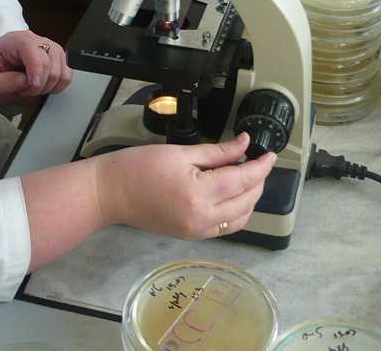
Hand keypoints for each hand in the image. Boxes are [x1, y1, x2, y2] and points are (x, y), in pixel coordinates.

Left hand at [0, 30, 71, 104]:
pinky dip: (57, 86)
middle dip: (39, 84)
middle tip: (24, 91)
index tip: (33, 86)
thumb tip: (25, 81)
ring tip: (32, 89)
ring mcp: (50, 48)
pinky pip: (67, 75)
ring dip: (48, 86)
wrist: (1, 72)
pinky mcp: (59, 59)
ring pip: (61, 71)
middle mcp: (36, 41)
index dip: (36, 70)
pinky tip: (44, 87)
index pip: (32, 49)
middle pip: (50, 63)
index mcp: (16, 40)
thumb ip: (5, 82)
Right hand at [93, 133, 275, 239]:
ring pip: (240, 219)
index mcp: (199, 194)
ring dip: (249, 198)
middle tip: (254, 160)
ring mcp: (197, 231)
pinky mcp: (191, 236)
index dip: (261, 166)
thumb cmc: (138, 167)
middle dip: (257, 180)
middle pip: (247, 201)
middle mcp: (202, 219)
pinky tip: (230, 194)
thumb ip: (217, 152)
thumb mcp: (180, 152)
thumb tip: (244, 144)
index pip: (244, 180)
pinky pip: (225, 227)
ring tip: (244, 176)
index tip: (270, 153)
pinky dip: (235, 211)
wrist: (110, 193)